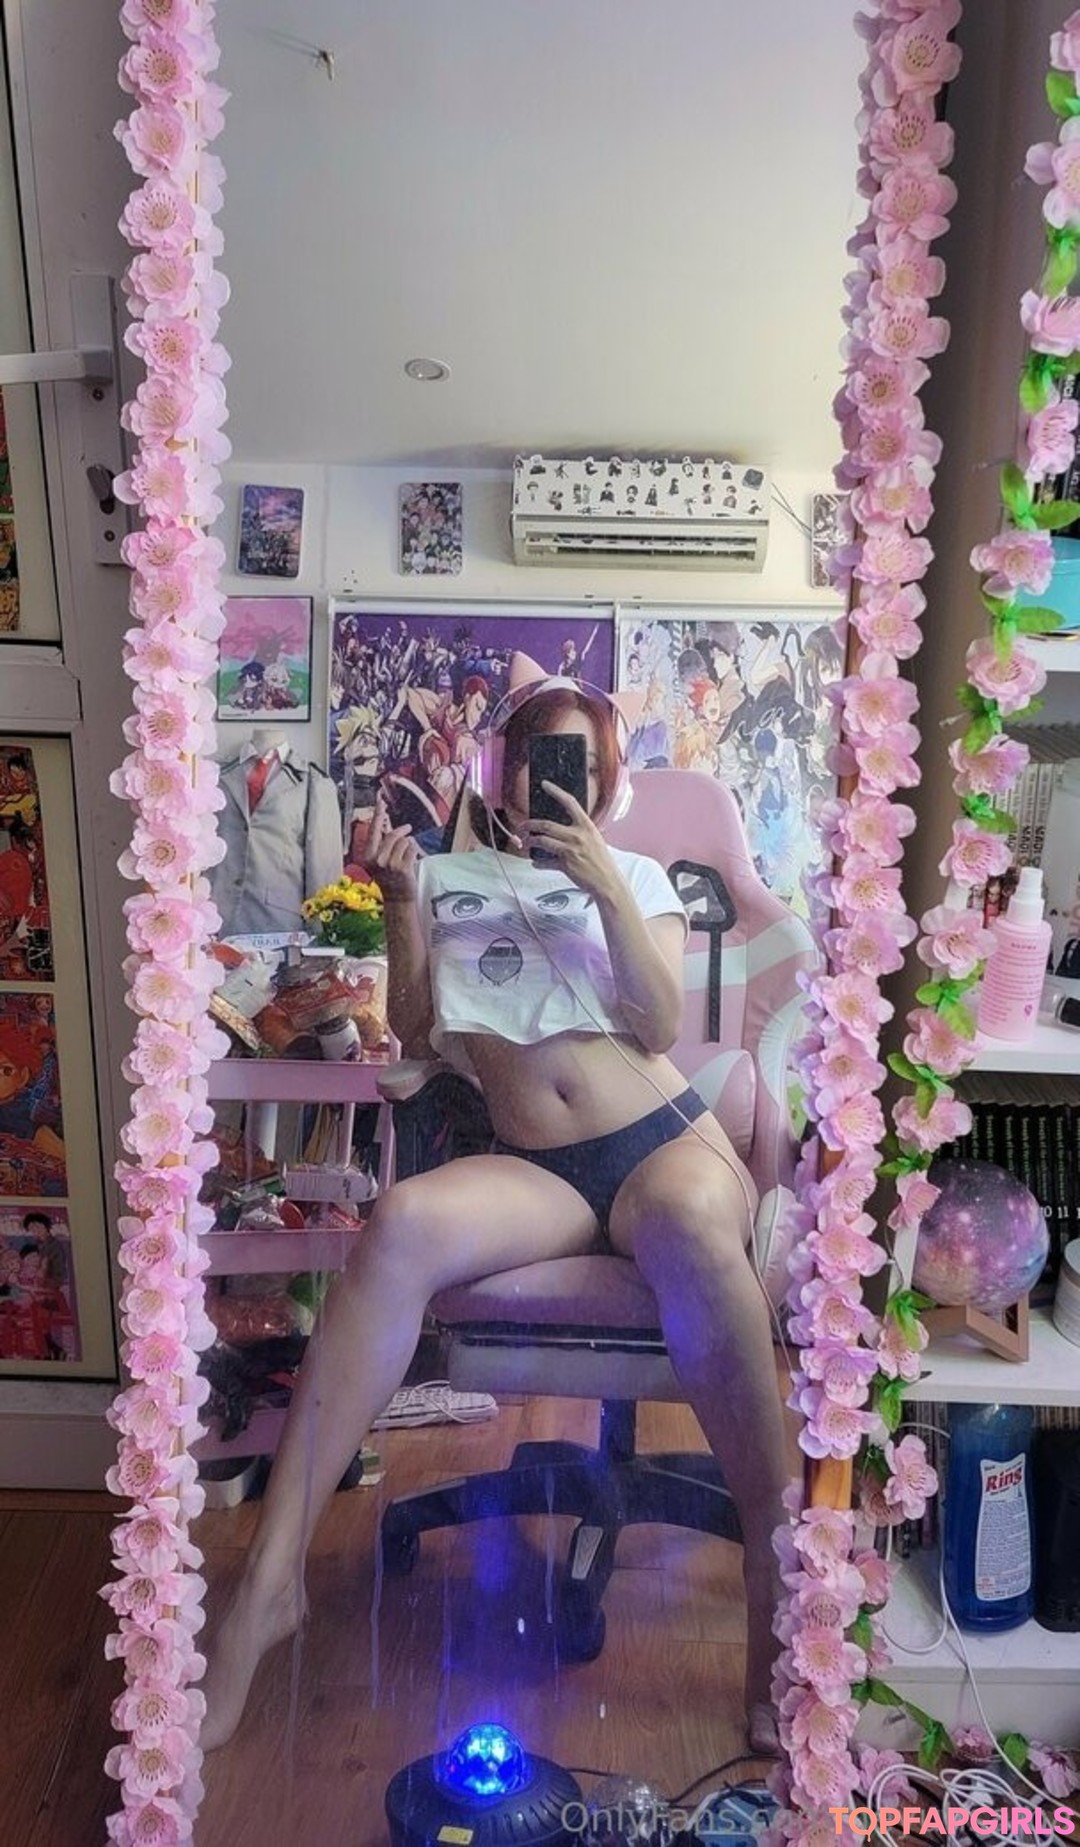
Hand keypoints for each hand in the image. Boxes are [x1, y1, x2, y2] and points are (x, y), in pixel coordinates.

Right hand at [364, 793, 418, 903]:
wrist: (397, 898)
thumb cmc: (389, 878)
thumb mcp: (379, 861)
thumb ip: (382, 844)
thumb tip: (387, 825)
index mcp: (368, 856)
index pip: (373, 830)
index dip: (378, 815)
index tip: (381, 801)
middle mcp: (376, 859)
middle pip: (393, 834)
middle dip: (403, 830)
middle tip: (408, 828)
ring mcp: (389, 864)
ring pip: (405, 841)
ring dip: (408, 845)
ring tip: (406, 856)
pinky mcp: (403, 868)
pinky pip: (412, 849)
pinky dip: (414, 852)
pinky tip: (410, 861)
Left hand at [521, 783, 620, 901]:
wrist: (607, 881)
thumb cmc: (602, 861)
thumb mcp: (595, 840)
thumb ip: (580, 832)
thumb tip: (563, 829)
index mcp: (586, 826)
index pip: (570, 802)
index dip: (556, 792)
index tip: (545, 784)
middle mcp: (577, 836)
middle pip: (547, 825)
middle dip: (530, 824)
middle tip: (522, 826)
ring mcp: (570, 850)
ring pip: (542, 841)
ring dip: (530, 841)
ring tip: (526, 842)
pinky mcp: (565, 865)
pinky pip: (545, 862)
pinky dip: (538, 863)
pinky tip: (535, 863)